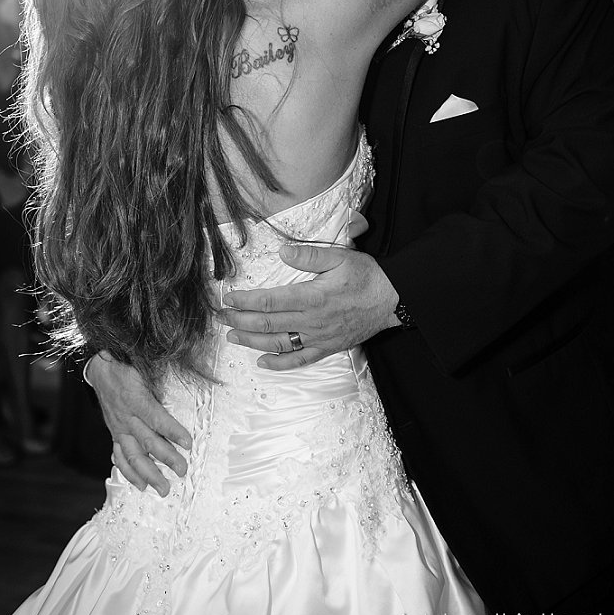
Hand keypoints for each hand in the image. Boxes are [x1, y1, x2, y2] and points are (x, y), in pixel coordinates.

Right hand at [86, 352, 191, 494]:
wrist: (101, 368)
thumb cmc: (127, 365)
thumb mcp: (146, 366)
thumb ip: (164, 377)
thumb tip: (194, 381)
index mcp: (135, 398)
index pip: (156, 418)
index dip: (172, 431)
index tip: (188, 443)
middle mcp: (126, 416)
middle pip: (147, 441)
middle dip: (166, 458)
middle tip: (182, 470)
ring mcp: (119, 428)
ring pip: (133, 455)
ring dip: (148, 474)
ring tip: (163, 488)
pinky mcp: (115, 433)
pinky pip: (119, 456)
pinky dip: (129, 472)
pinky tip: (141, 485)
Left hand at [219, 245, 399, 370]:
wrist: (393, 300)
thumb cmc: (366, 276)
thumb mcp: (340, 257)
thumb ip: (309, 255)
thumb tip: (282, 250)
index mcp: (312, 297)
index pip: (270, 301)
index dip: (245, 301)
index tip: (228, 298)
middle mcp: (312, 321)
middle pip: (268, 323)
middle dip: (240, 320)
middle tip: (220, 318)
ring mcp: (319, 337)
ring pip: (279, 343)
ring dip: (252, 342)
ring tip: (233, 337)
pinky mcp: (328, 347)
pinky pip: (300, 359)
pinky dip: (280, 363)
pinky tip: (263, 362)